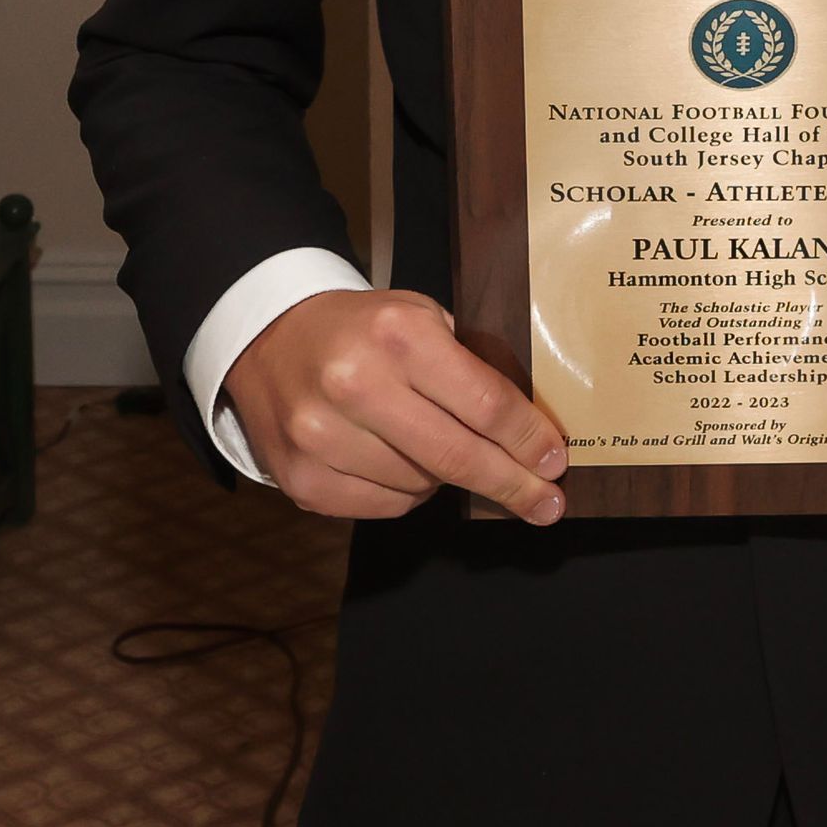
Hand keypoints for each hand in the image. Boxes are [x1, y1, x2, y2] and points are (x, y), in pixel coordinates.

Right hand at [222, 287, 567, 525]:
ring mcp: (323, 438)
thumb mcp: (420, 319)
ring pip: (422, 486)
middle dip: (513, 484)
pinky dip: (405, 492)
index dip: (527, 438)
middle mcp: (357, 386)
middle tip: (548, 505)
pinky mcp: (303, 480)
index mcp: (398, 335)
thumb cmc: (362, 329)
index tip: (556, 461)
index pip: (484, 402)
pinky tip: (399, 463)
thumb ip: (468, 368)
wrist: (270, 339)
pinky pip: (384, 507)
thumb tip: (529, 432)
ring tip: (439, 449)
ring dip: (446, 478)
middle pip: (458, 456)